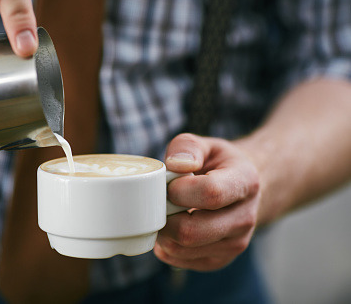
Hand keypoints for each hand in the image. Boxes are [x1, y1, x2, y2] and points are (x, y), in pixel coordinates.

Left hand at [154, 133, 259, 270]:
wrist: (243, 191)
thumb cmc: (219, 165)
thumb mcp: (206, 145)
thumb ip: (187, 147)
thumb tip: (175, 165)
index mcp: (245, 183)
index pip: (211, 193)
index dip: (180, 191)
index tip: (170, 185)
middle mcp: (245, 218)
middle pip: (192, 231)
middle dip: (165, 216)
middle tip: (160, 202)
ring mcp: (235, 244)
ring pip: (182, 248)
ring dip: (163, 231)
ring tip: (165, 212)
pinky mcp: (220, 260)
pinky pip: (180, 260)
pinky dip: (166, 246)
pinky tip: (171, 227)